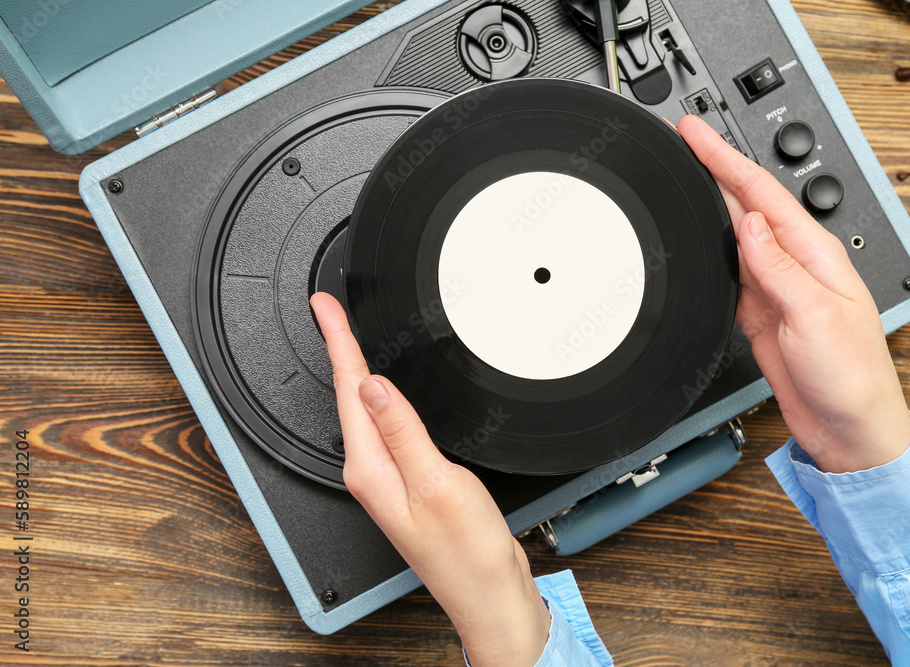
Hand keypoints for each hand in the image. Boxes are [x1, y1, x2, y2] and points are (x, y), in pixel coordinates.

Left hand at [310, 292, 549, 665]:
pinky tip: (385, 388)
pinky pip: (388, 426)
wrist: (487, 591)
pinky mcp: (408, 480)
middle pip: (350, 394)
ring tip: (349, 335)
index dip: (338, 342)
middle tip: (329, 308)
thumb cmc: (465, 551)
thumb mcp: (436, 484)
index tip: (325, 307)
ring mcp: (389, 477)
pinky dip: (384, 396)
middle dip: (340, 347)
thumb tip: (374, 385)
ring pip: (367, 409)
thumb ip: (403, 432)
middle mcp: (371, 472)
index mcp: (370, 469)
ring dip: (356, 368)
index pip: (349, 390)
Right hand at [677, 115, 909, 472]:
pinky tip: (694, 238)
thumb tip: (750, 220)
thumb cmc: (851, 376)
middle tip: (678, 143)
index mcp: (814, 254)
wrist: (846, 427)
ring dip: (705, 204)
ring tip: (677, 179)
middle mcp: (793, 263)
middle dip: (711, 169)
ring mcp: (773, 286)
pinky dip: (705, 249)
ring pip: (731, 232)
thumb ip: (779, 267)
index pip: (761, 192)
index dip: (723, 158)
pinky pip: (726, 269)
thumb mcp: (815, 316)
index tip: (693, 133)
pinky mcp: (758, 310)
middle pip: (743, 203)